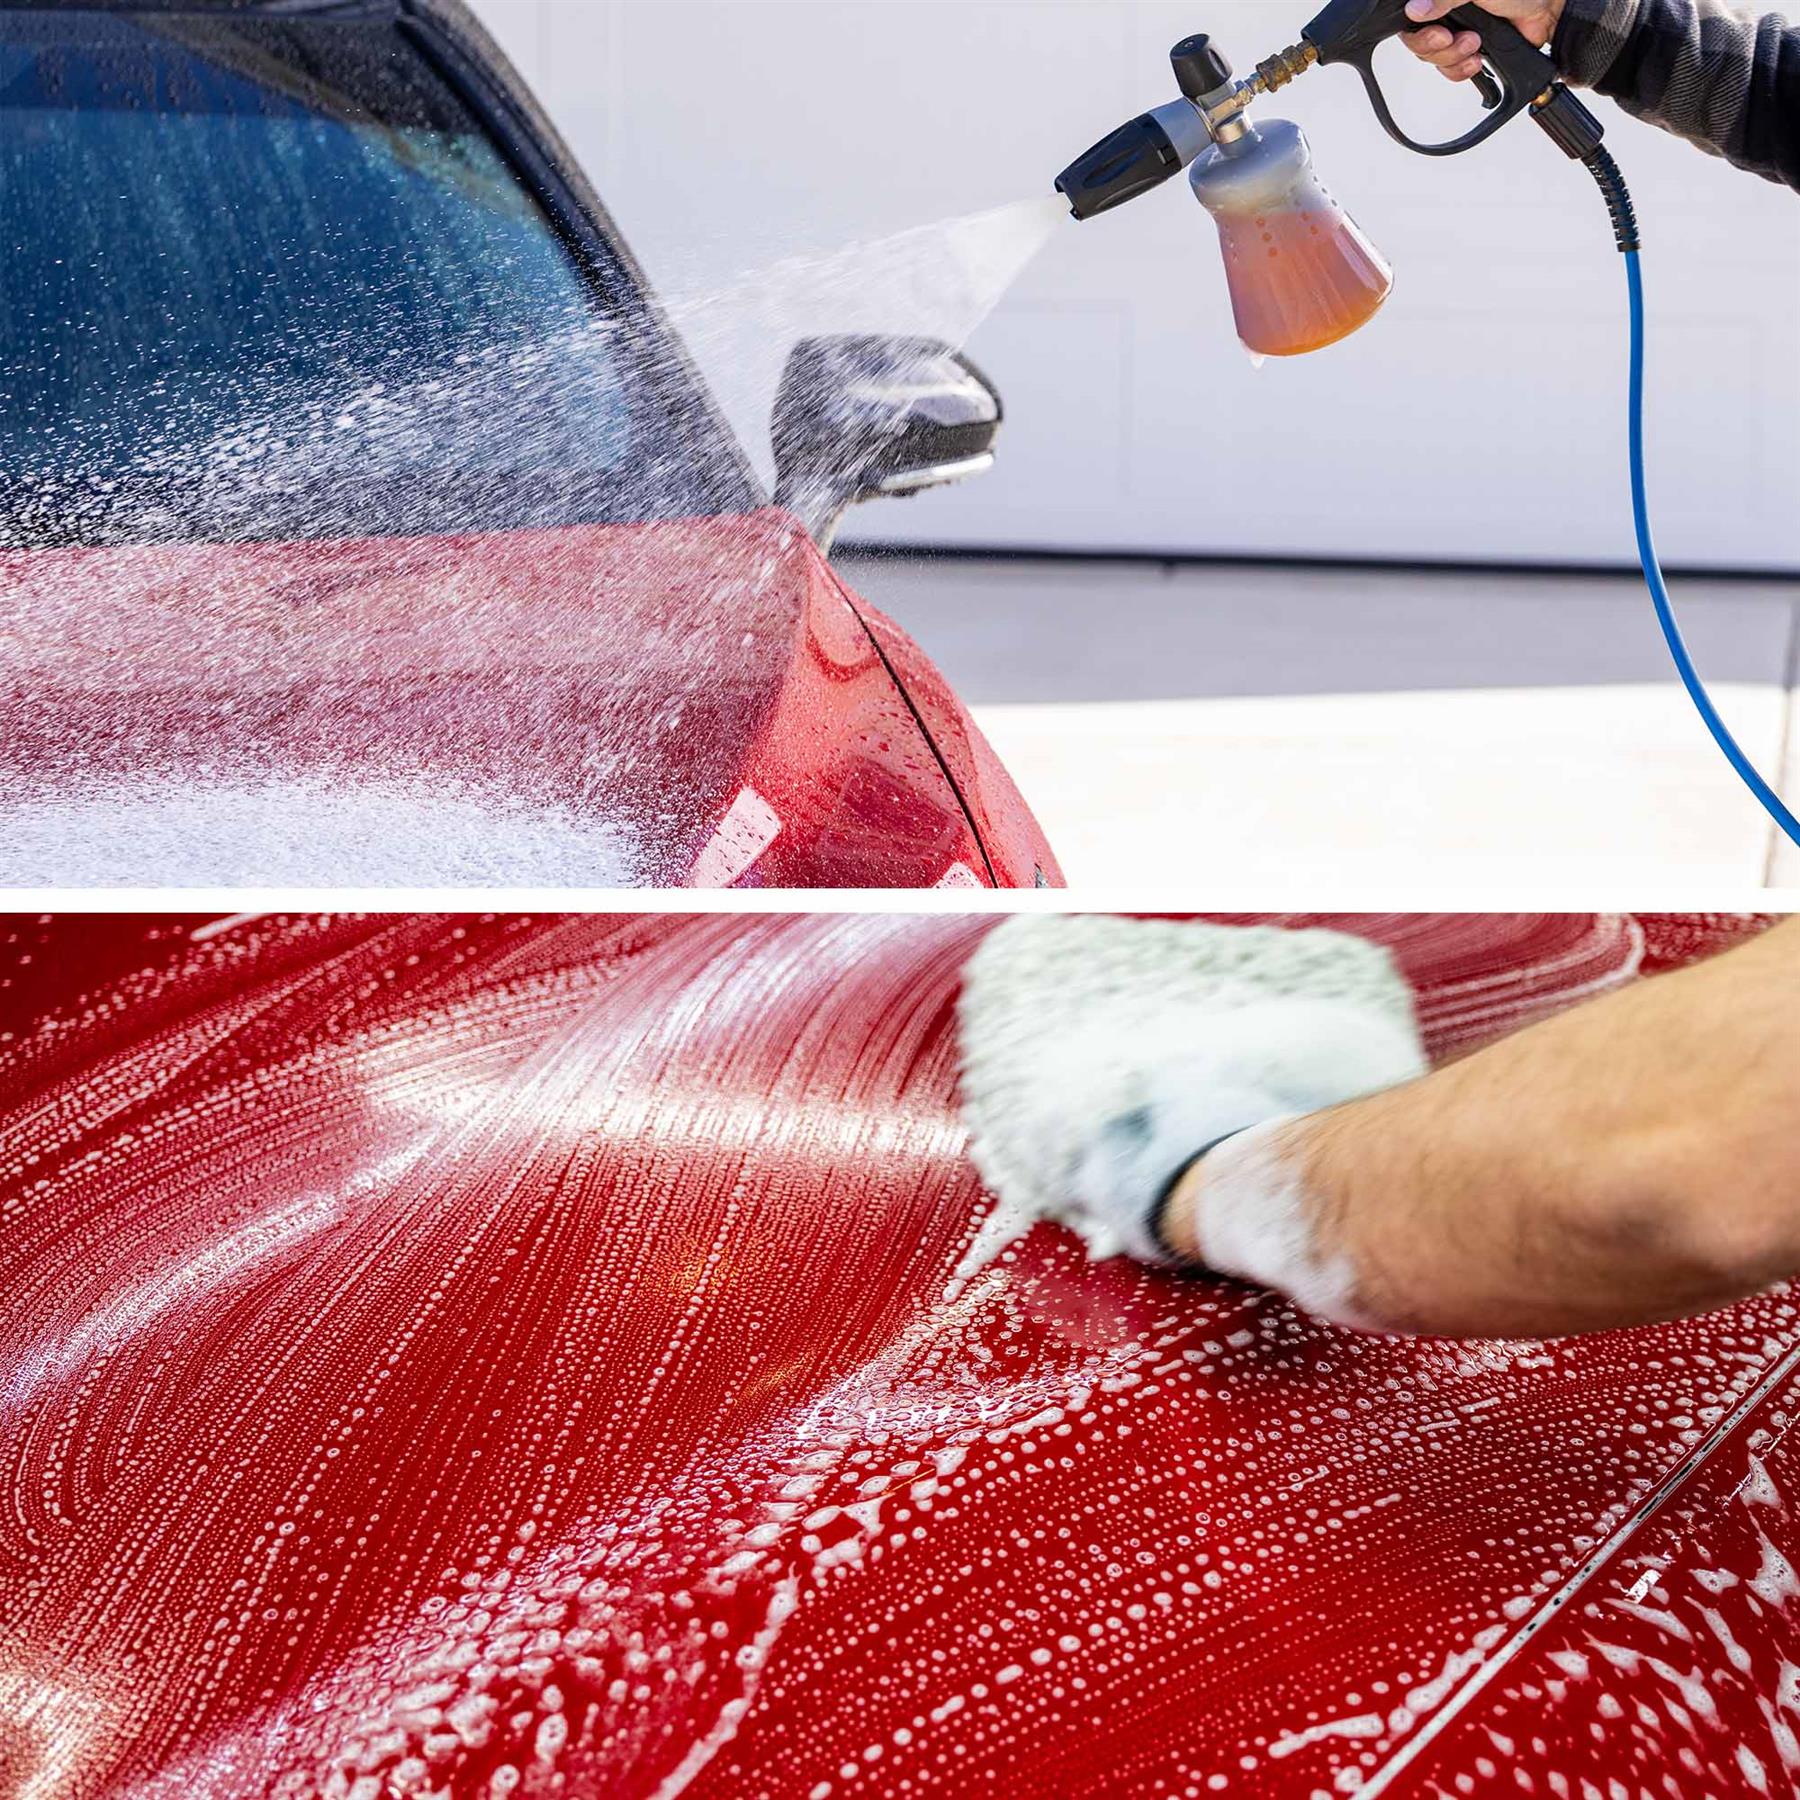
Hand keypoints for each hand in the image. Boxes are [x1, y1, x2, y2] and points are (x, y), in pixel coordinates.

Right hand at [1401, 0, 1562, 82]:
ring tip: (1476, 46)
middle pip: (1419, 41)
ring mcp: (1456, 30)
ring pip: (1434, 58)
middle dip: (1438, 48)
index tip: (1438, 33)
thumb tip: (1415, 9)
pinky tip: (1477, 60)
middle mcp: (1446, 10)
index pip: (1413, 16)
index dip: (1418, 31)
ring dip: (1453, 58)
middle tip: (1457, 40)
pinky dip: (1461, 70)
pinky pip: (1450, 69)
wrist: (1549, 11)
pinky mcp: (1467, 50)